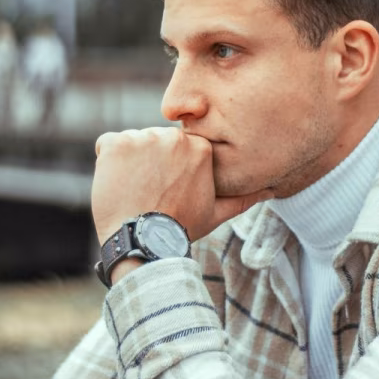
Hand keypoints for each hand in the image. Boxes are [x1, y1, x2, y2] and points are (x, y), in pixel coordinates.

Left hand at [91, 127, 272, 246]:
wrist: (144, 242)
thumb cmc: (180, 228)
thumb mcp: (217, 213)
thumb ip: (242, 197)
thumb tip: (272, 190)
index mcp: (199, 148)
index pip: (177, 148)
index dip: (170, 170)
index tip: (166, 190)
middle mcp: (172, 136)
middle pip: (155, 143)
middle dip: (150, 163)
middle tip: (149, 193)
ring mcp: (142, 138)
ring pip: (132, 144)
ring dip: (129, 163)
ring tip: (134, 192)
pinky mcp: (115, 144)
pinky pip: (106, 145)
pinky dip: (107, 163)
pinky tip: (116, 185)